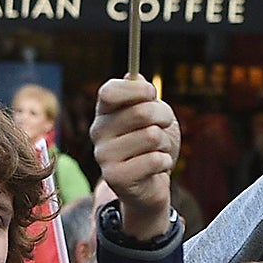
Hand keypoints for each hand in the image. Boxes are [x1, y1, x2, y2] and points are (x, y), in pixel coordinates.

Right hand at [90, 76, 177, 240]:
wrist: (151, 186)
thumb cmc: (153, 146)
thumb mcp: (154, 115)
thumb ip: (144, 96)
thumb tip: (133, 76)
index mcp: (104, 112)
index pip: (109, 91)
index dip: (136, 89)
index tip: (152, 94)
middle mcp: (97, 132)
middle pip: (141, 112)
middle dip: (163, 118)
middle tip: (165, 126)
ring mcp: (103, 155)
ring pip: (151, 136)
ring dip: (164, 144)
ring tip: (157, 151)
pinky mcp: (114, 177)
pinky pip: (154, 160)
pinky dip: (164, 162)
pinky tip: (156, 168)